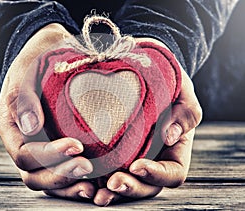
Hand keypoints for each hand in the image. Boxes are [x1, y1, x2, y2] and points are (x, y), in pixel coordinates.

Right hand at [0, 23, 95, 199]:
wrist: (45, 57)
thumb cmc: (35, 63)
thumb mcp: (26, 72)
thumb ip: (24, 97)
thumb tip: (31, 127)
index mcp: (10, 127)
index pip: (25, 154)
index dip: (49, 155)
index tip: (76, 146)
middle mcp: (22, 143)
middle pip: (34, 174)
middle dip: (61, 174)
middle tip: (87, 167)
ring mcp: (37, 149)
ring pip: (46, 179)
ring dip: (68, 185)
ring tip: (91, 186)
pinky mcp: (53, 149)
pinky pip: (58, 173)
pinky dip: (72, 182)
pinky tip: (91, 184)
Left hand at [91, 38, 201, 205]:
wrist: (144, 74)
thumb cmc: (168, 84)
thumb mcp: (183, 92)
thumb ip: (185, 113)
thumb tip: (169, 136)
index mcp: (173, 152)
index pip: (172, 173)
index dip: (156, 175)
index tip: (137, 166)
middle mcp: (153, 160)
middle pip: (146, 186)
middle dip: (130, 188)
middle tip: (113, 183)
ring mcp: (132, 159)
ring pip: (125, 184)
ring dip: (111, 192)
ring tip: (97, 193)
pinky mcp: (112, 155)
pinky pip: (105, 173)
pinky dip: (95, 181)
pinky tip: (82, 181)